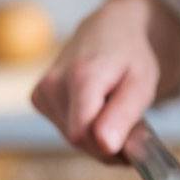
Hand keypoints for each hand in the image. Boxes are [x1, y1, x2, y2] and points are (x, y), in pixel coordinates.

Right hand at [32, 0, 179, 160]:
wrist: (109, 31)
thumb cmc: (130, 58)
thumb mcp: (142, 85)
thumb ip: (124, 116)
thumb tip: (106, 146)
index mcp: (81, 77)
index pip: (84, 135)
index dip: (110, 148)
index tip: (134, 143)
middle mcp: (53, 84)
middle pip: (78, 140)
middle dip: (107, 143)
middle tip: (130, 125)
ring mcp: (42, 91)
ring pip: (72, 139)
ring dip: (97, 136)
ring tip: (113, 109)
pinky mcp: (38, 98)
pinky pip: (65, 130)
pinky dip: (85, 128)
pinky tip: (96, 108)